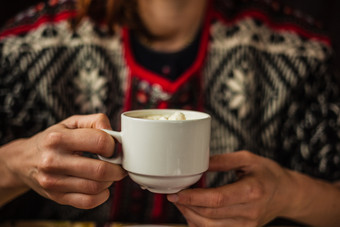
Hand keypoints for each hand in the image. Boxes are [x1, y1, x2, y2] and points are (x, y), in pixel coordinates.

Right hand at [1, 114, 126, 208]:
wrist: (22, 160)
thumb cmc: (52, 140)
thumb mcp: (70, 122)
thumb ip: (95, 121)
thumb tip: (114, 133)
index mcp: (59, 138)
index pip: (100, 141)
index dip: (113, 145)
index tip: (113, 148)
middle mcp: (53, 161)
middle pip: (100, 170)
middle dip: (117, 168)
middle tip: (118, 164)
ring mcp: (54, 181)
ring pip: (96, 187)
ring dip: (110, 181)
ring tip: (109, 174)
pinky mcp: (57, 197)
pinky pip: (88, 202)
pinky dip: (101, 196)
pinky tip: (101, 187)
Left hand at [167, 151, 295, 226]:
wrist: (286, 194)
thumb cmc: (267, 174)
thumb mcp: (248, 159)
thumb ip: (222, 161)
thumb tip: (198, 162)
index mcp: (252, 191)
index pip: (217, 199)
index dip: (193, 198)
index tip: (177, 192)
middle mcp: (250, 212)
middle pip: (210, 215)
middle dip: (187, 206)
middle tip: (174, 195)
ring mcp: (247, 225)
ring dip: (190, 216)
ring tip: (181, 203)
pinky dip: (200, 224)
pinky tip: (192, 213)